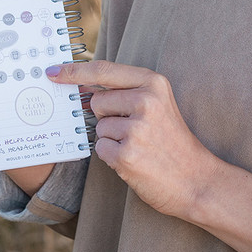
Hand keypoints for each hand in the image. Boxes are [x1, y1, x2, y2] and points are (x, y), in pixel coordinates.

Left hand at [46, 59, 219, 219]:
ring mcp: (137, 129)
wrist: (196, 180)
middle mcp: (146, 101)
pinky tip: (135, 161)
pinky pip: (100, 149)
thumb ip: (124, 91)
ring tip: (139, 147)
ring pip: (98, 128)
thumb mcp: (157, 104)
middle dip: (106, 117)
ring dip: (112, 140)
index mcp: (154, 83)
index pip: (104, 71)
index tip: (54, 71)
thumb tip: (81, 87)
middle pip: (97, 102)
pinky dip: (112, 157)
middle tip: (135, 131)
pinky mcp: (127, 155)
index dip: (75, 71)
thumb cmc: (172, 141)